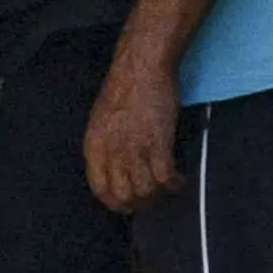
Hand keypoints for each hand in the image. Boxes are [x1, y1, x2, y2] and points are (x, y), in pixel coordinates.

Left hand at [84, 53, 182, 213]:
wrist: (142, 68)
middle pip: (124, 195)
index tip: (128, 205)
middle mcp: (112, 153)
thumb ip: (105, 145)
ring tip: (167, 189)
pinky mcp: (158, 145)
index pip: (100, 189)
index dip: (115, 202)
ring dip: (159, 195)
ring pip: (146, 190)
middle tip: (152, 198)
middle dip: (140, 203)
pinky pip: (165, 177)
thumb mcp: (101, 119)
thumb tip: (114, 166)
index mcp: (94, 146)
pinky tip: (179, 181)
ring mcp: (135, 150)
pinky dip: (173, 184)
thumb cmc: (123, 88)